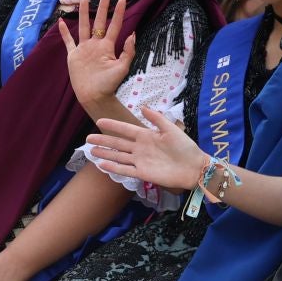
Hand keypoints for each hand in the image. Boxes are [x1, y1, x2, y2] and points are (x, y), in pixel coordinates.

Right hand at [59, 0, 134, 109]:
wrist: (94, 96)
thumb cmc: (109, 84)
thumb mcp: (122, 68)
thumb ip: (128, 52)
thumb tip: (132, 34)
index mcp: (107, 46)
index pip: (114, 24)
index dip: (118, 11)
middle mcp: (96, 44)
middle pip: (99, 21)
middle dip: (102, 7)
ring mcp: (84, 49)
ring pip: (84, 26)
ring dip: (83, 13)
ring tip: (84, 0)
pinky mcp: (73, 55)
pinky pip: (68, 41)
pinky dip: (64, 32)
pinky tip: (62, 22)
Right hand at [86, 106, 206, 191]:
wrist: (193, 167)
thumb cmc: (185, 147)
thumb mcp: (171, 129)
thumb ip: (157, 118)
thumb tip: (141, 107)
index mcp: (147, 136)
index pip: (125, 130)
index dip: (113, 126)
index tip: (99, 121)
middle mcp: (140, 148)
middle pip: (118, 144)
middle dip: (103, 140)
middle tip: (88, 139)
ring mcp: (140, 161)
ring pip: (118, 157)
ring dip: (105, 154)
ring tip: (91, 151)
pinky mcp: (142, 174)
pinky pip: (125, 170)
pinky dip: (113, 168)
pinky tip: (102, 165)